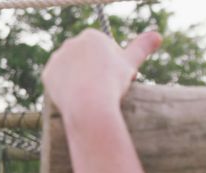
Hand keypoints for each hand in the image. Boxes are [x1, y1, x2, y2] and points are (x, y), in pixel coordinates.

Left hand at [42, 30, 161, 116]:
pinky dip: (66, 89)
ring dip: (80, 80)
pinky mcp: (47, 74)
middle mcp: (71, 42)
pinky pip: (59, 81)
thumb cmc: (112, 83)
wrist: (89, 104)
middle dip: (95, 72)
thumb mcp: (131, 63)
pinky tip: (75, 97)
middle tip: (103, 89)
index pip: (103, 51)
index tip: (115, 80)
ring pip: (72, 70)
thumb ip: (142, 47)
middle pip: (86, 60)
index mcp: (92, 36)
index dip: (111, 67)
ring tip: (89, 94)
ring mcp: (57, 57)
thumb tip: (158, 36)